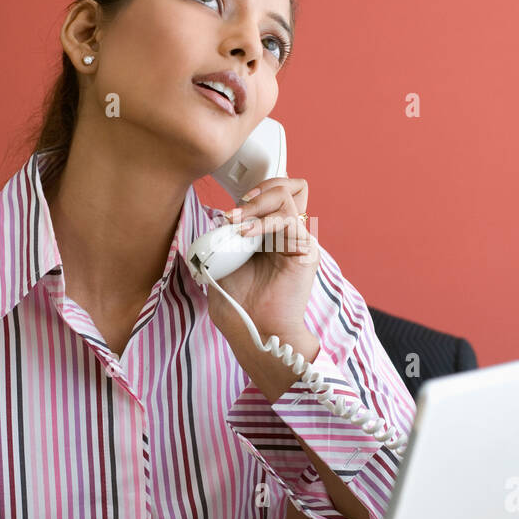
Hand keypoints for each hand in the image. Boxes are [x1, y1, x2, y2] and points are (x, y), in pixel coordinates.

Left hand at [206, 175, 319, 366]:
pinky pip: (289, 219)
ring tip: (237, 221)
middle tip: (235, 211)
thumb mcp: (221, 262)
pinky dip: (265, 220)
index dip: (254, 193)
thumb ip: (223, 238)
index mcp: (271, 235)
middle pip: (288, 186)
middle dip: (258, 190)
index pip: (274, 194)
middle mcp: (288, 234)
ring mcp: (298, 240)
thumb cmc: (239, 305)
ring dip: (257, 203)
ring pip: (288, 194)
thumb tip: (214, 217)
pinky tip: (246, 232)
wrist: (254, 332)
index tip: (228, 211)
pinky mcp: (304, 251)